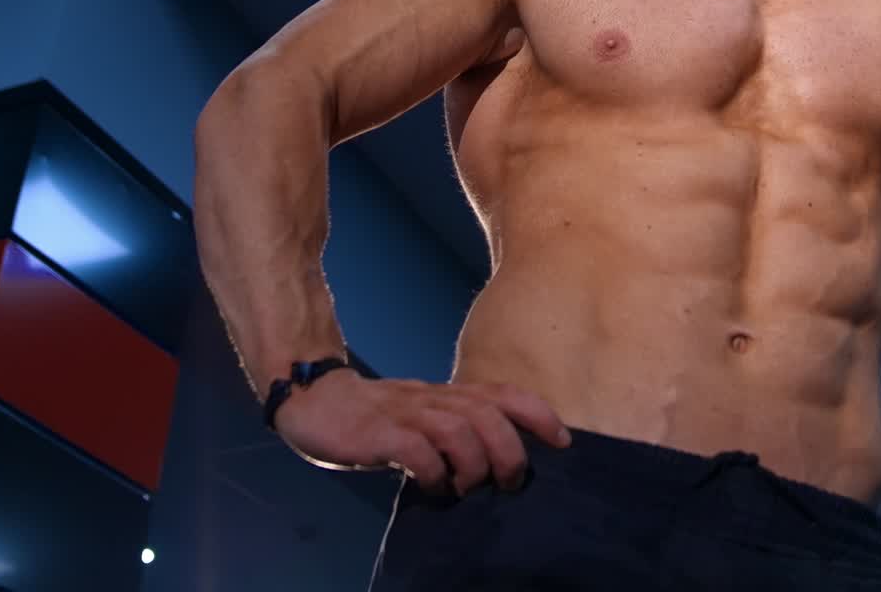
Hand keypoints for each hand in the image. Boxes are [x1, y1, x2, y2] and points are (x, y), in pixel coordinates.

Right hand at [272, 370, 572, 496]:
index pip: (503, 393)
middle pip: (489, 413)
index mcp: (448, 395)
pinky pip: (416, 450)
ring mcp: (407, 413)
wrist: (317, 398)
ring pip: (459, 428)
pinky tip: (432, 487)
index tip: (564, 440)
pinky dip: (433, 472)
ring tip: (469, 487)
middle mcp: (434, 399)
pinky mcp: (378, 432)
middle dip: (511, 449)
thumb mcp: (424, 416)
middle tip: (512, 482)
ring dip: (475, 463)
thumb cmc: (378, 415)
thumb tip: (497, 464)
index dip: (538, 413)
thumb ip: (456, 430)